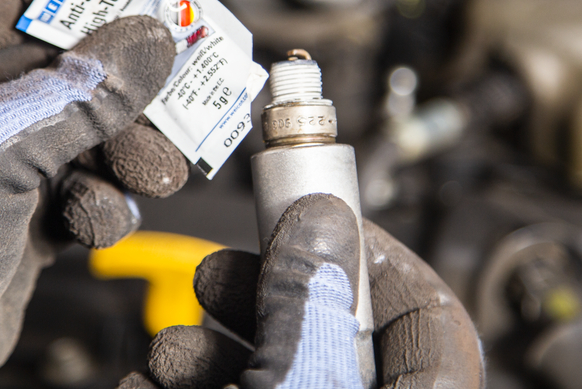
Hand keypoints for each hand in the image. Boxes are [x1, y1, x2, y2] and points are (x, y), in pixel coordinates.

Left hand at [0, 0, 186, 387]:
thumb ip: (85, 91)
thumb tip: (156, 37)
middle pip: (61, 60)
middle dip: (121, 88)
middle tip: (180, 93)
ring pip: (80, 126)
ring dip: (124, 149)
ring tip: (155, 173)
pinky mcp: (15, 208)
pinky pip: (77, 184)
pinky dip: (97, 203)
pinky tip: (91, 224)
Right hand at [123, 193, 483, 388]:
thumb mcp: (292, 386)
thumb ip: (305, 300)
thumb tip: (319, 219)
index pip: (432, 315)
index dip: (373, 251)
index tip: (314, 211)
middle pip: (338, 334)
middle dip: (265, 297)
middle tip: (218, 274)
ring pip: (278, 370)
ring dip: (207, 350)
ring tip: (170, 356)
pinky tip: (150, 385)